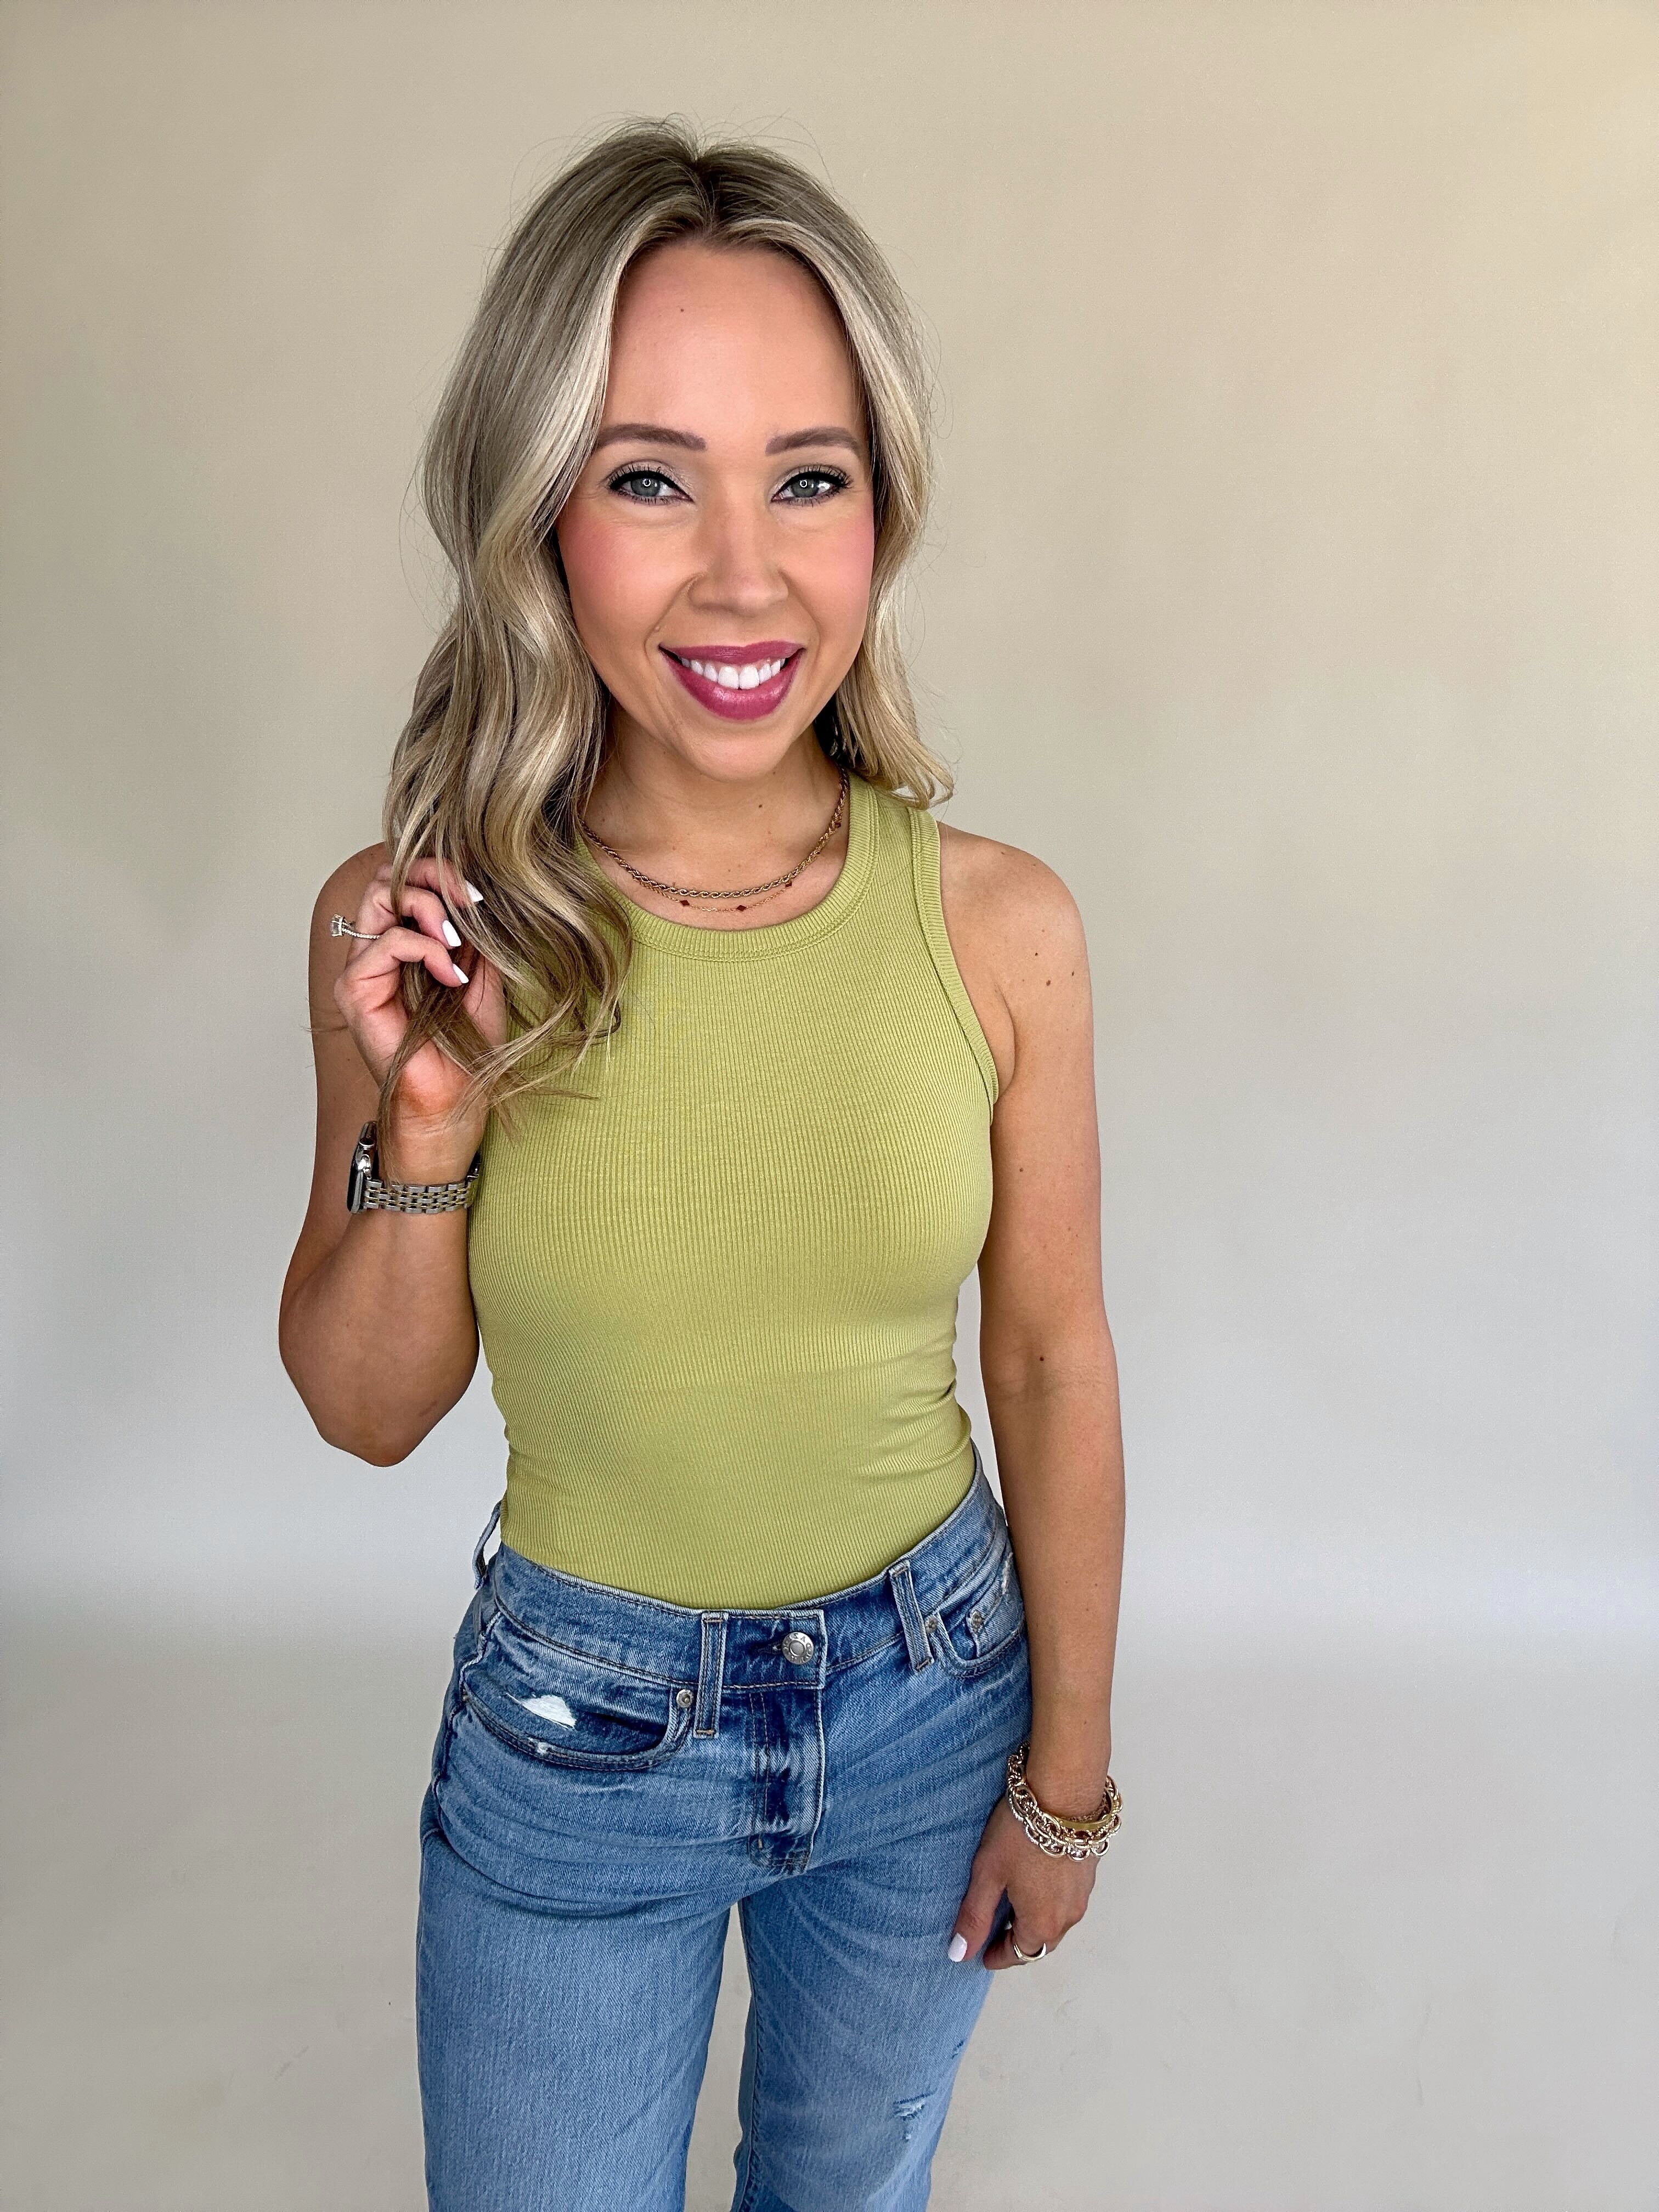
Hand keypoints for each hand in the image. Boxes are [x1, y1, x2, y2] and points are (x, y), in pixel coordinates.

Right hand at [332, 858, 505, 1171]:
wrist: (454, 1101)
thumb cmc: (465, 1049)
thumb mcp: (483, 977)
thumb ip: (474, 935)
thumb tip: (478, 894)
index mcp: (403, 943)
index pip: (405, 880)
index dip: (439, 872)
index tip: (479, 893)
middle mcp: (375, 951)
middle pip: (386, 878)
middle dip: (431, 875)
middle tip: (468, 899)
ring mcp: (361, 969)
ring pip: (380, 898)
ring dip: (428, 906)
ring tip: (457, 940)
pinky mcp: (355, 990)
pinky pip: (385, 942)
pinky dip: (424, 948)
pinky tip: (450, 976)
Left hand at [949, 1792, 1099, 1970]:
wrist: (1064, 1793)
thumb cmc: (1021, 1831)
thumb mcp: (989, 1873)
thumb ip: (975, 1916)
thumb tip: (960, 1953)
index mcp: (1042, 1923)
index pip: (1019, 1954)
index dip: (999, 1956)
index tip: (985, 1956)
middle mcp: (1068, 1916)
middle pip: (1041, 1942)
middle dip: (1019, 1943)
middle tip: (997, 1934)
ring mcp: (1082, 1895)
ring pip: (1057, 1922)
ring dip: (1036, 1922)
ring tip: (1014, 1907)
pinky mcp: (1089, 1873)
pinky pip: (1068, 1901)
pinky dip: (1051, 1903)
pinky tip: (1037, 1884)